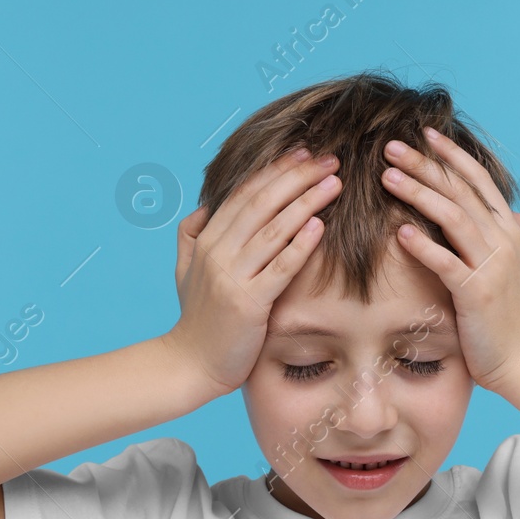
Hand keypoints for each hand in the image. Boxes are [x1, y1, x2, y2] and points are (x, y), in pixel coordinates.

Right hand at [165, 149, 341, 394]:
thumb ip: (192, 235)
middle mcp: (218, 253)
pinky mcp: (248, 304)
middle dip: (297, 177)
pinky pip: (279, 268)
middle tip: (329, 160)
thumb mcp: (185, 270)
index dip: (275, 170)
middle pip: (262, 203)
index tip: (304, 154)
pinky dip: (299, 246)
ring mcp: (232, 277)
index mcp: (207, 240)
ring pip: (273, 230)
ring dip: (306, 202)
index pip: (244, 194)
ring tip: (334, 184)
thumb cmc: (196, 319)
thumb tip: (206, 207)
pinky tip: (320, 227)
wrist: (189, 365)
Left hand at [380, 126, 519, 391]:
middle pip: (460, 191)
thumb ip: (519, 238)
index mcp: (509, 230)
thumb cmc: (517, 318)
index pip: (478, 181)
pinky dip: (424, 246)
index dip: (451, 155)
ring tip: (388, 177)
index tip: (425, 134)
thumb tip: (516, 213)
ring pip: (453, 218)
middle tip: (392, 146)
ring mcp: (492, 265)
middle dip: (425, 165)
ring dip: (419, 194)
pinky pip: (447, 263)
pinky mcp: (477, 293)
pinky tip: (400, 232)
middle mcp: (503, 240)